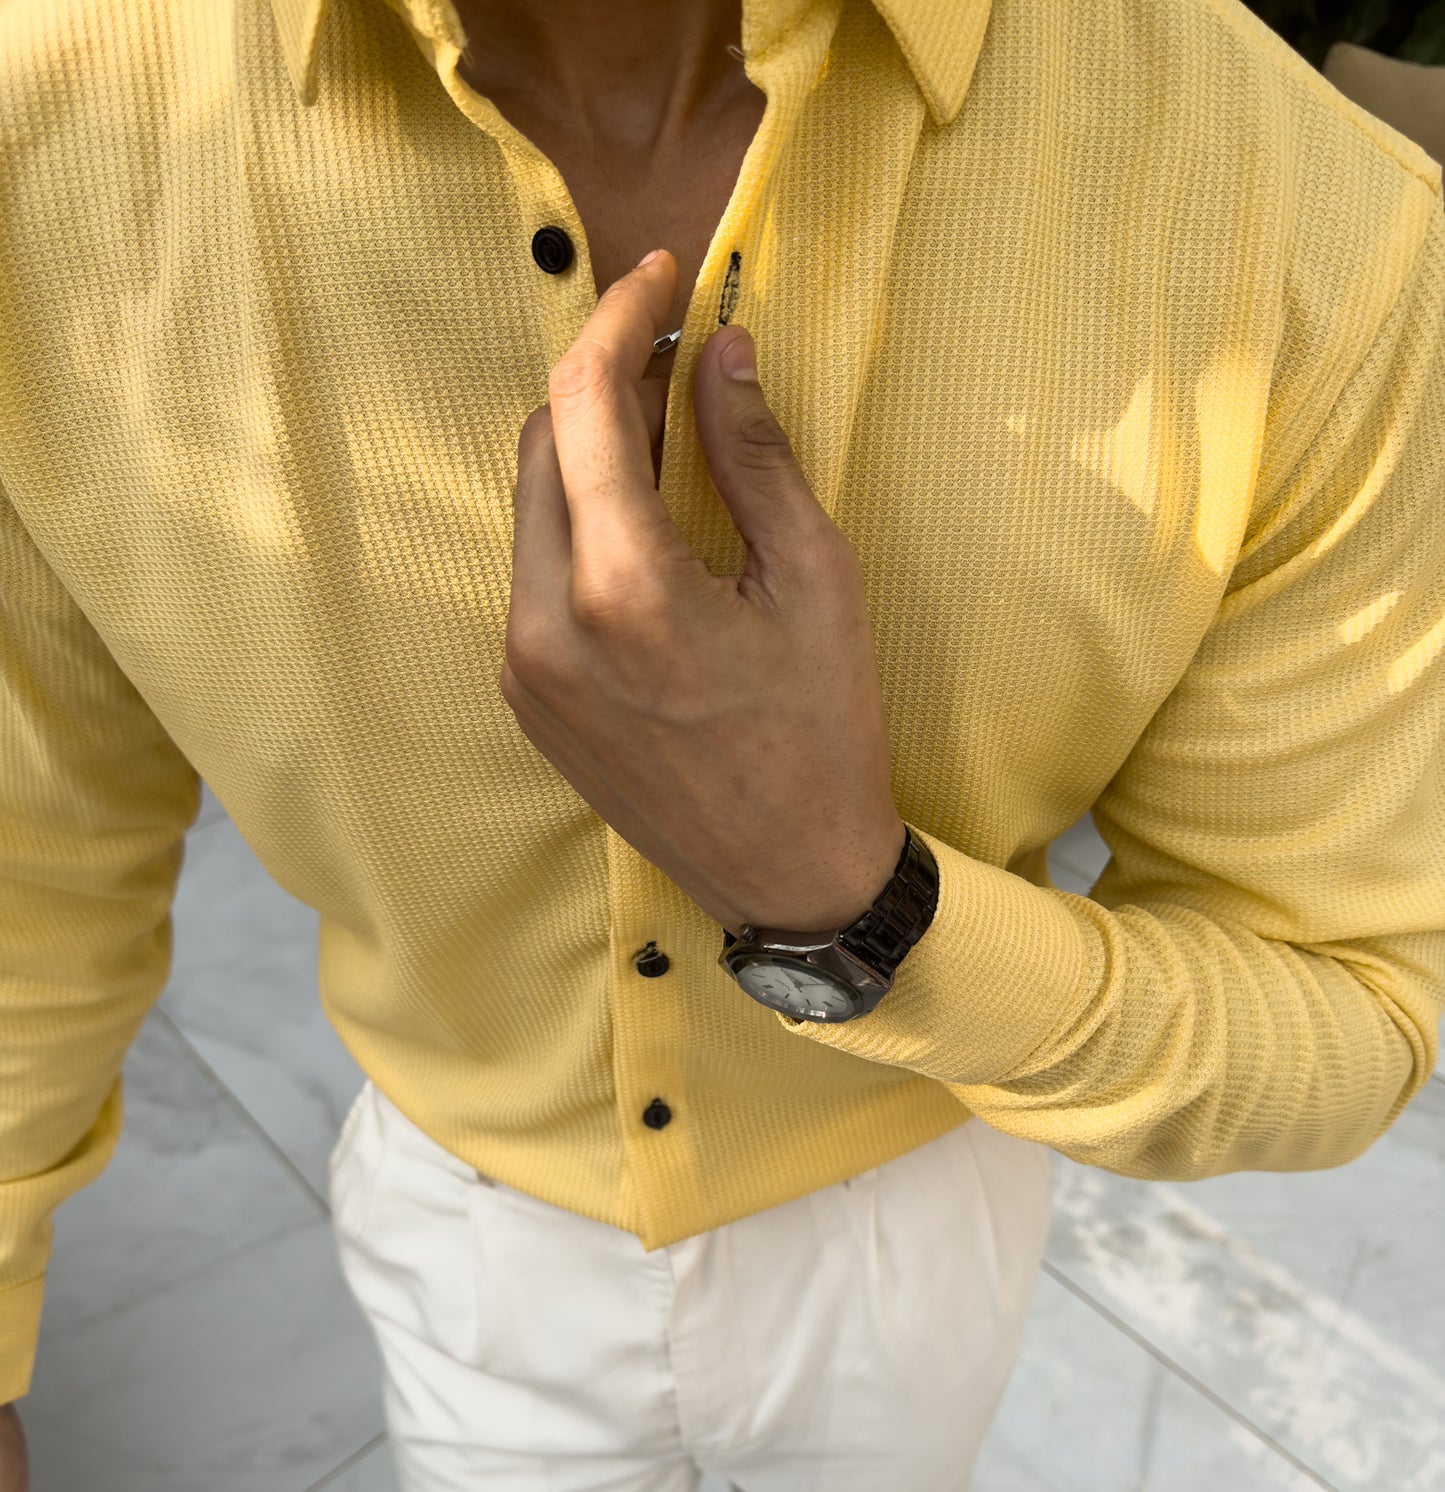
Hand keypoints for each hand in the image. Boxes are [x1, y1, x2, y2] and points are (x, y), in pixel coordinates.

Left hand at [502, 248, 905, 935]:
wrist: (789, 878)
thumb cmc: (823, 736)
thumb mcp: (816, 583)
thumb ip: (757, 456)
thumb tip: (722, 350)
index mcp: (623, 589)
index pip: (582, 401)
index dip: (617, 317)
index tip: (660, 277)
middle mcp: (547, 625)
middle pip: (544, 442)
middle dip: (604, 382)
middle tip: (681, 363)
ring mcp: (525, 667)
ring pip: (534, 507)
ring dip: (592, 454)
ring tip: (673, 446)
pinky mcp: (526, 698)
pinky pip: (535, 573)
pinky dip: (580, 524)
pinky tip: (646, 528)